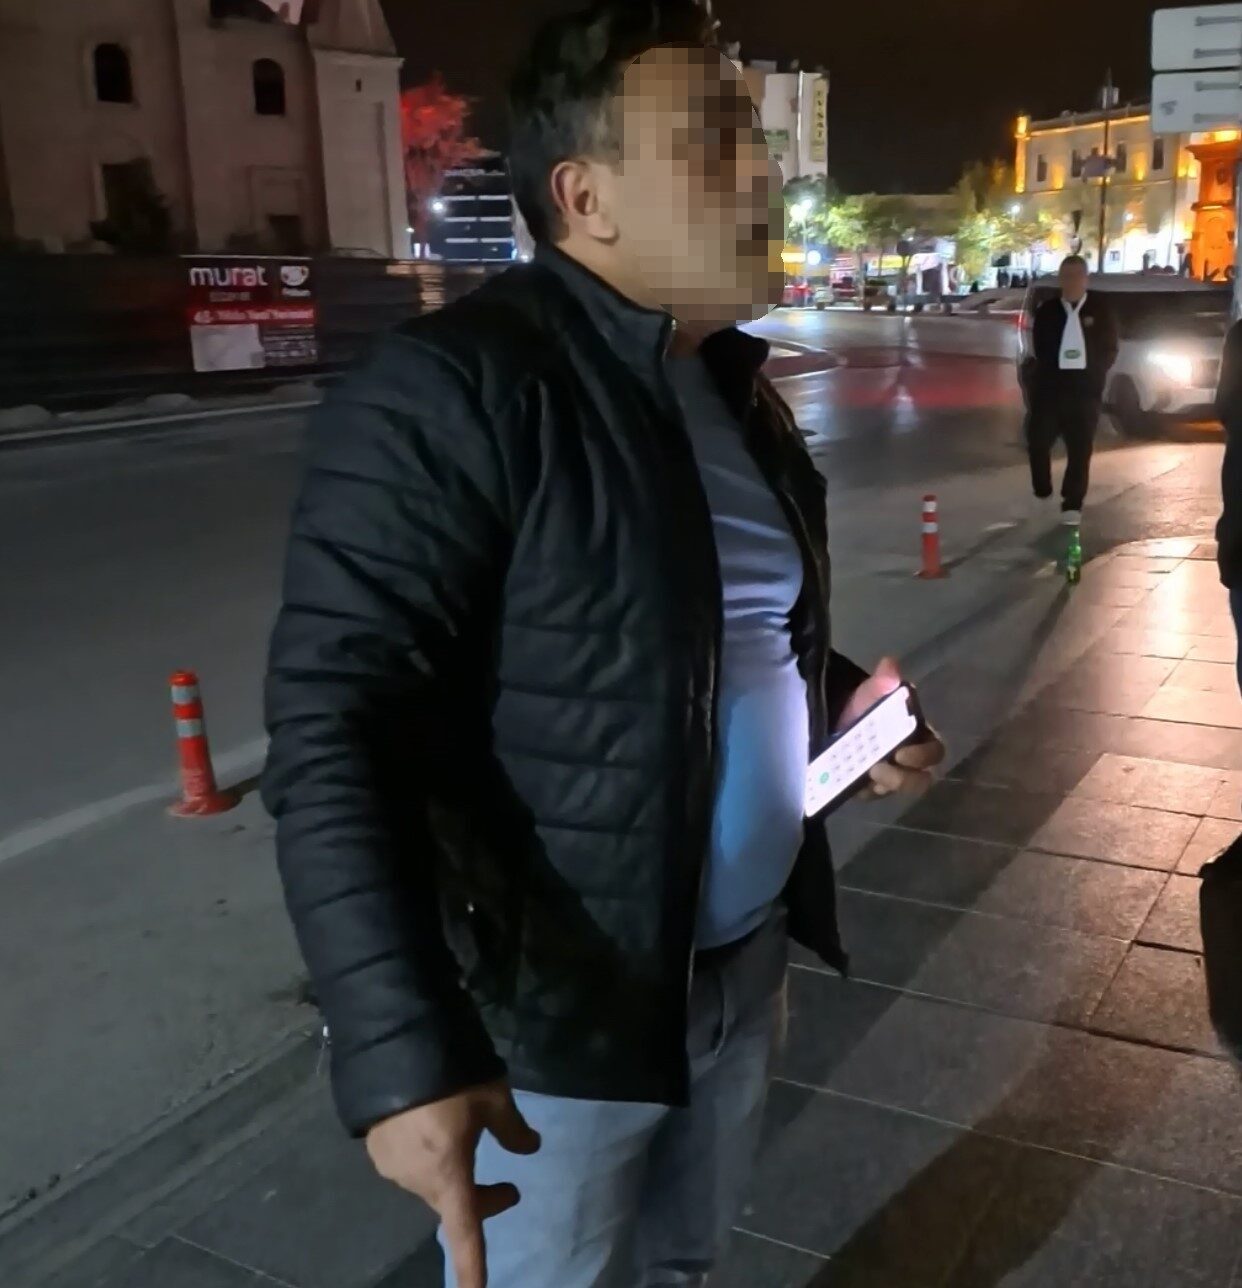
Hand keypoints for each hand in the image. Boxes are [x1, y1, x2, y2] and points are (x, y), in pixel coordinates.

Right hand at [366, 1080, 539, 1287]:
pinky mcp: (374, 1148)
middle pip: (451, 1205)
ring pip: (430, 1185)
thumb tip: (528, 1149)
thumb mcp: (493, 1096)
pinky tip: (432, 1128)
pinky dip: (427, 1159)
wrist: (392, 1043)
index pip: (464, 1232)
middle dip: (481, 1202)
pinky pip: (409, 1166)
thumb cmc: (451, 1072)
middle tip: (510, 1188)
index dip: (471, 1268)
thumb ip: (513, 1129)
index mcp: (447, 1173)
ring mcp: (391, 1166)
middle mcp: (415, 1179)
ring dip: (451, 1177)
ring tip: (465, 1142)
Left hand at [837, 657, 945, 800]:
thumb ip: (883, 681)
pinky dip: (864, 789)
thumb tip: (890, 665)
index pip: (933, 752)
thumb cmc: (866, 706)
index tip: (902, 753)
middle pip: (920, 779)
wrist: (837, 719)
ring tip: (866, 774)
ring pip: (896, 789)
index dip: (922, 756)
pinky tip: (852, 782)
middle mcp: (910, 761)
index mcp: (919, 736)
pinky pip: (872, 794)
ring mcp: (891, 777)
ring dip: (884, 784)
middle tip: (879, 768)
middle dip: (903, 778)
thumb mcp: (873, 692)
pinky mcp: (871, 788)